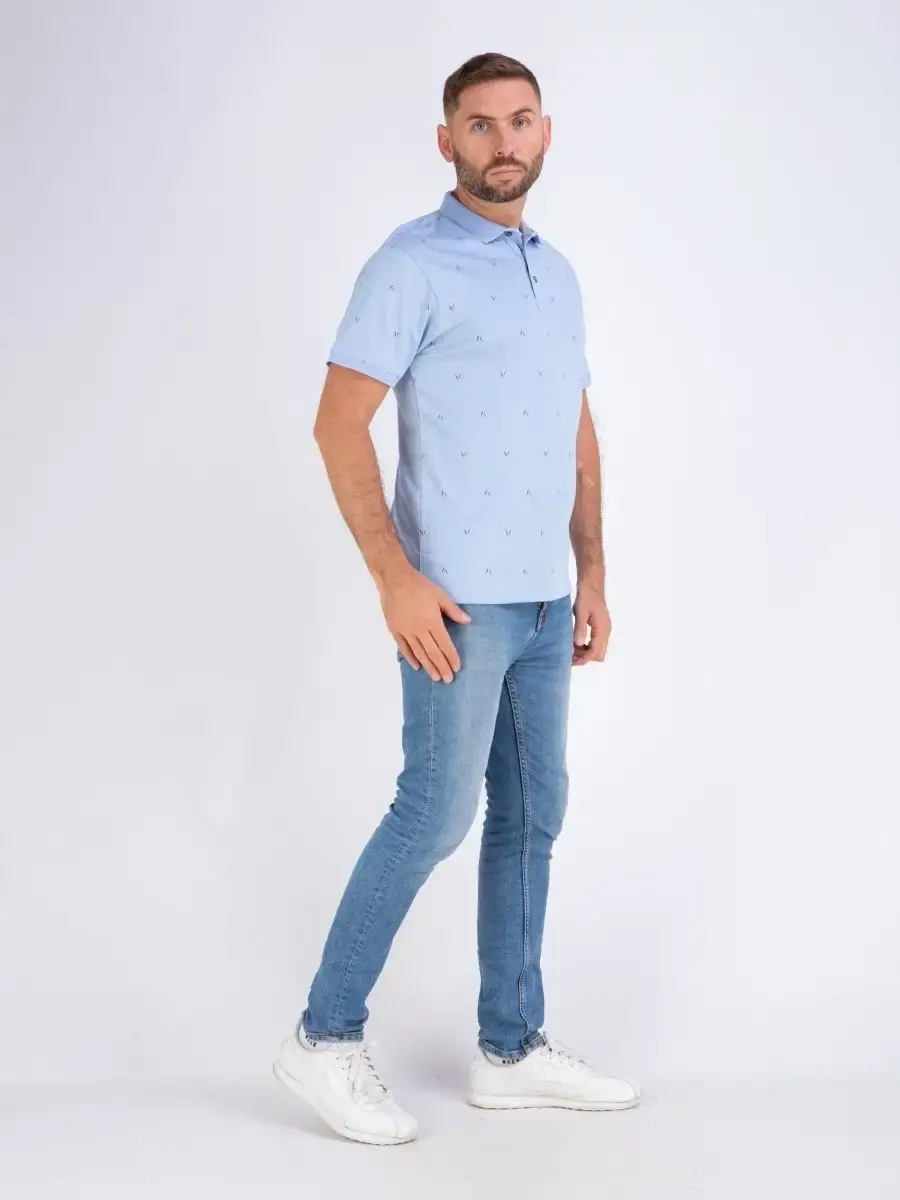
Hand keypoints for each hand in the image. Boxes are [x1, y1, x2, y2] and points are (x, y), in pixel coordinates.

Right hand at [376, 565, 470, 680]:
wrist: (394, 579)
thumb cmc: (419, 586)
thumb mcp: (440, 595)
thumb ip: (453, 610)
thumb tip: (468, 621)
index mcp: (432, 621)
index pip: (444, 644)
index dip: (451, 657)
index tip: (456, 667)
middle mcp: (419, 630)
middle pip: (433, 652)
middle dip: (441, 667)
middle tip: (448, 679)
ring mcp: (406, 631)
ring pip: (419, 653)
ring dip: (428, 666)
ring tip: (435, 677)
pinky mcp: (395, 630)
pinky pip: (404, 648)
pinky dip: (410, 658)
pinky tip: (417, 666)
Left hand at [572, 575, 609, 665]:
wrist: (592, 583)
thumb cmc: (586, 595)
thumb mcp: (580, 611)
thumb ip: (580, 627)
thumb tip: (578, 644)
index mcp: (602, 628)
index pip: (595, 652)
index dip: (584, 658)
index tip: (570, 660)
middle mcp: (606, 631)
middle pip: (599, 654)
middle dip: (585, 657)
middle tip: (569, 655)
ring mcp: (604, 630)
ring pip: (598, 650)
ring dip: (585, 652)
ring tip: (570, 649)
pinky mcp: (600, 627)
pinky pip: (595, 643)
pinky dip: (586, 646)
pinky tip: (575, 642)